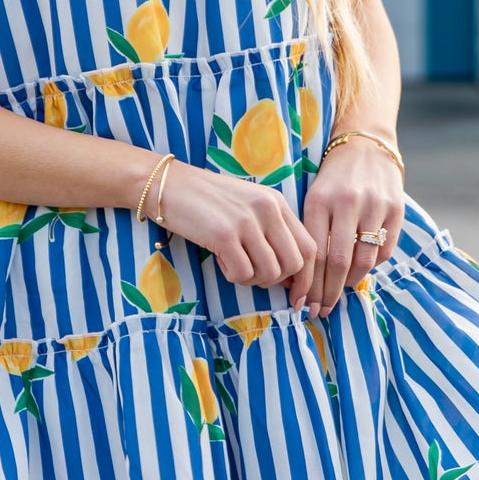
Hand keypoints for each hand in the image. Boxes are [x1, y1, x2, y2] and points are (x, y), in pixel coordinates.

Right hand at [153, 160, 315, 307]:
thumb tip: (292, 277)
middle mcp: (267, 209)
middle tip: (254, 277)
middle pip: (294, 264)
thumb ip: (272, 233)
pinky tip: (220, 260)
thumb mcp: (249, 207)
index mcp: (277, 203)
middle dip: (276, 281)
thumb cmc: (207, 201)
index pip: (309, 247)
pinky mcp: (224, 234)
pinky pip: (243, 273)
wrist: (169, 185)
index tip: (294, 294)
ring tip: (234, 266)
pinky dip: (232, 276)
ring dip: (252, 280)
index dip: (305, 277)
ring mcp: (246, 221)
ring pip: (270, 272)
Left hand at [301, 139, 404, 315]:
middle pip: (338, 262)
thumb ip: (310, 232)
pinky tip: (359, 271)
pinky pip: (385, 251)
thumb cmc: (332, 179)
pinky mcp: (396, 210)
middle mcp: (348, 203)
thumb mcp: (313, 197)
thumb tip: (301, 279)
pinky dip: (371, 267)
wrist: (366, 146)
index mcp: (319, 201)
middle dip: (328, 292)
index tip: (302, 304)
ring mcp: (374, 206)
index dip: (308, 285)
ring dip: (350, 283)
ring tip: (339, 292)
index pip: (313, 254)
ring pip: (363, 260)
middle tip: (320, 310)